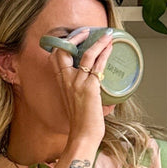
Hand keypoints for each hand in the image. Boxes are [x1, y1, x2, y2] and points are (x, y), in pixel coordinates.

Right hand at [47, 30, 114, 152]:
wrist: (82, 135)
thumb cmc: (81, 123)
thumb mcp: (76, 101)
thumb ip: (82, 89)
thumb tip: (101, 84)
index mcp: (61, 83)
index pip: (56, 56)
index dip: (64, 44)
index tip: (76, 38)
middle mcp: (66, 80)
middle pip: (64, 50)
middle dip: (76, 38)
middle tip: (88, 32)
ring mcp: (77, 83)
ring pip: (87, 54)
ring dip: (99, 42)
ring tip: (108, 36)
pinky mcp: (89, 87)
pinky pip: (97, 65)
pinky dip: (105, 53)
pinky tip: (110, 48)